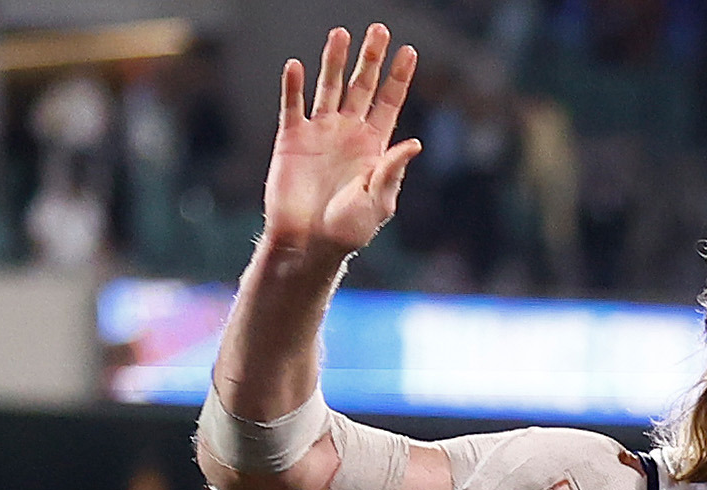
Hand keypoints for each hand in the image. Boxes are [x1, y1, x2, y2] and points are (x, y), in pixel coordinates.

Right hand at [263, 23, 419, 261]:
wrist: (308, 243)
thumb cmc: (348, 230)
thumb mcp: (378, 201)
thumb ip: (392, 170)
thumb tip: (415, 143)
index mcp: (374, 146)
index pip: (389, 103)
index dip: (398, 77)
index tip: (409, 51)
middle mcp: (348, 132)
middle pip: (362, 86)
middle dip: (371, 58)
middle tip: (379, 29)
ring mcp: (320, 132)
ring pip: (329, 87)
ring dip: (334, 61)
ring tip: (341, 34)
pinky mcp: (292, 139)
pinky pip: (292, 106)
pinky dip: (294, 86)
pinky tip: (297, 67)